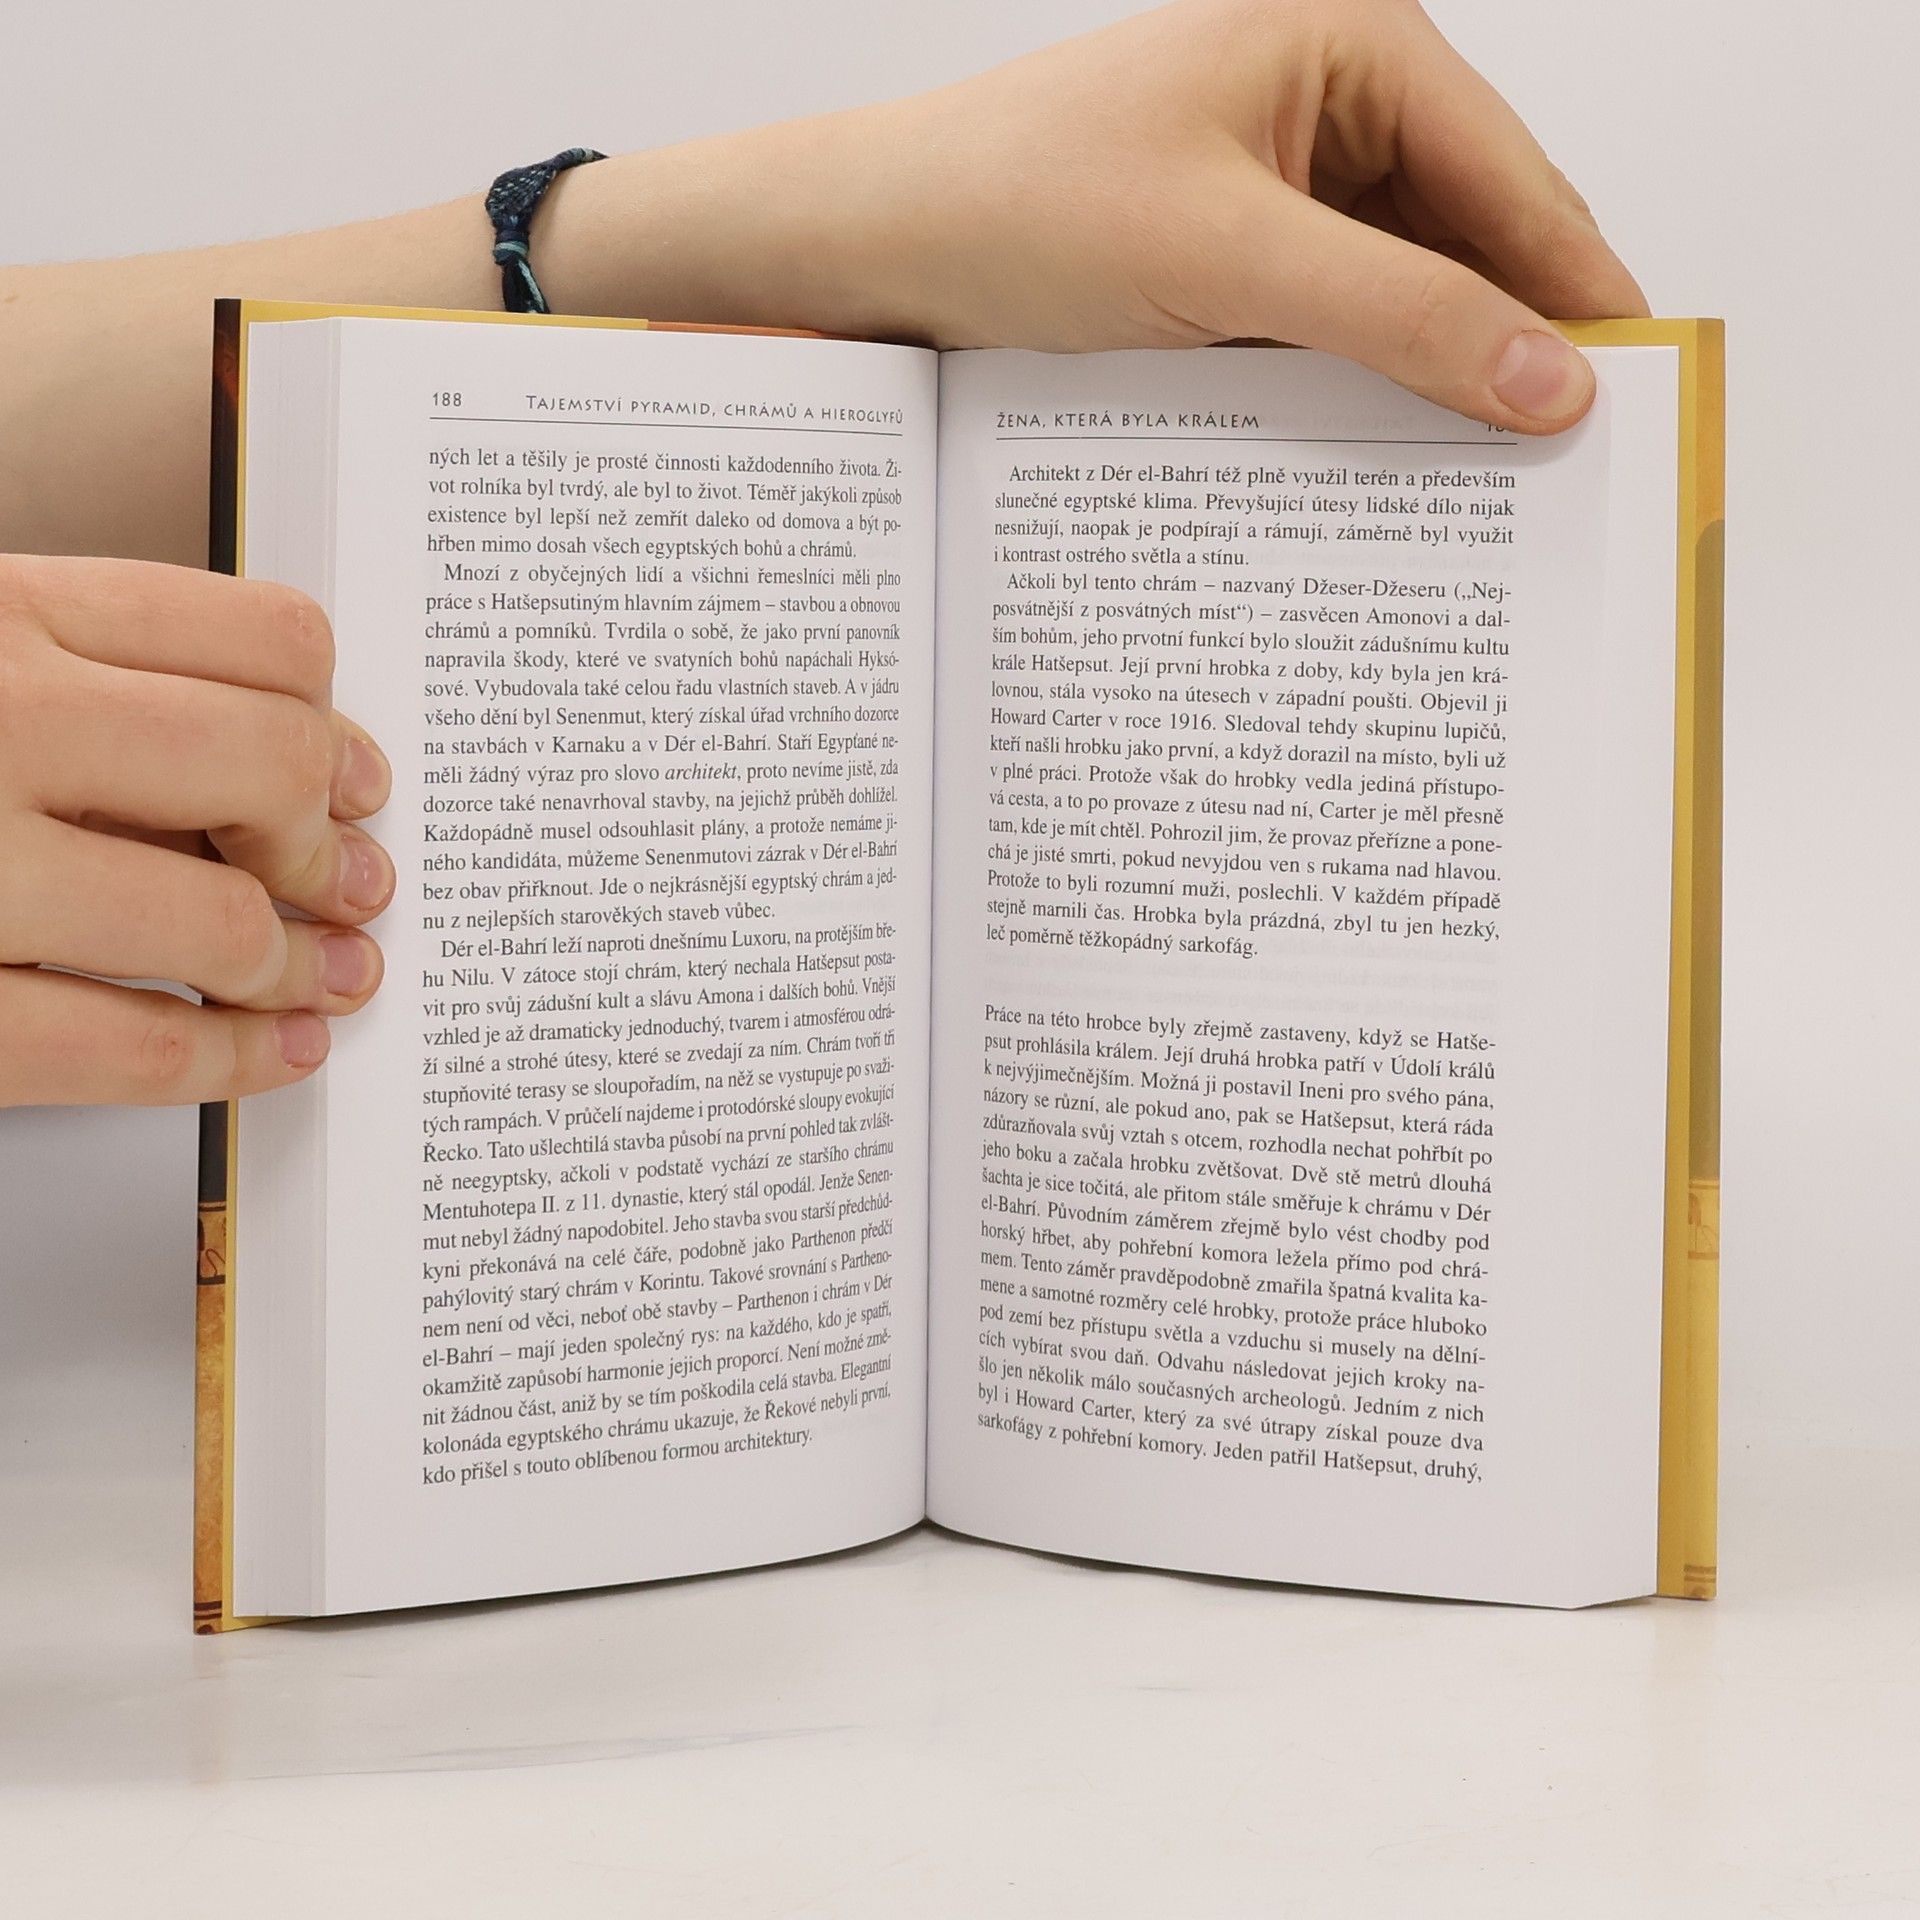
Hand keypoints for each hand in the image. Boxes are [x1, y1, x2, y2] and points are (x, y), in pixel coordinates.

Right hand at [0, 556, 392, 1106]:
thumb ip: (97, 690)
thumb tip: (296, 767)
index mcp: (6, 617)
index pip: (257, 639)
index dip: (335, 723)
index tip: (354, 779)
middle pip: (269, 764)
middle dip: (329, 845)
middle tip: (354, 885)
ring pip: (222, 921)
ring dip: (299, 967)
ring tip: (327, 977)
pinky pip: (139, 1050)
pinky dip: (233, 1060)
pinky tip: (272, 1048)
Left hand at [562, 0, 1643, 433]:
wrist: (874, 249)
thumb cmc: (1019, 203)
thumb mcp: (1228, 260)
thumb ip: (1397, 316)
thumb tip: (1547, 378)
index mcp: (1352, 48)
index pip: (1514, 181)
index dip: (1578, 292)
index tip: (1634, 399)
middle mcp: (1326, 108)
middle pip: (1466, 244)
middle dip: (1505, 349)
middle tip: (1564, 474)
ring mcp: (1276, 191)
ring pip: (1397, 299)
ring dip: (1426, 385)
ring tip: (1477, 493)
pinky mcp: (1229, 265)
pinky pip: (1326, 333)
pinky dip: (1352, 396)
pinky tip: (1373, 469)